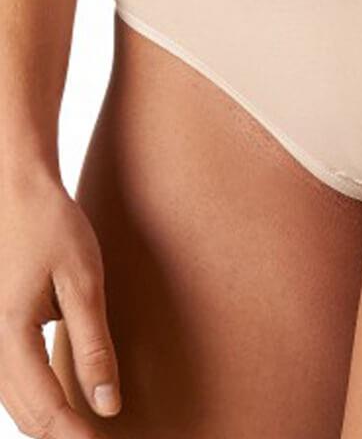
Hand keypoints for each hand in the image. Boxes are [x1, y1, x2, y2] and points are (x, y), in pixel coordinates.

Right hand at [0, 164, 120, 437]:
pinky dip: (37, 398)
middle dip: (61, 436)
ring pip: (14, 401)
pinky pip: (11, 379)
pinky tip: (65, 400)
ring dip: (49, 421)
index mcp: (10, 335)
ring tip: (86, 431)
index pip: (46, 408)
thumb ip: (95, 345)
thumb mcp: (85, 283)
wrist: (18, 192)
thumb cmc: (54, 229)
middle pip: (25, 413)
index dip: (76, 437)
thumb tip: (107, 404)